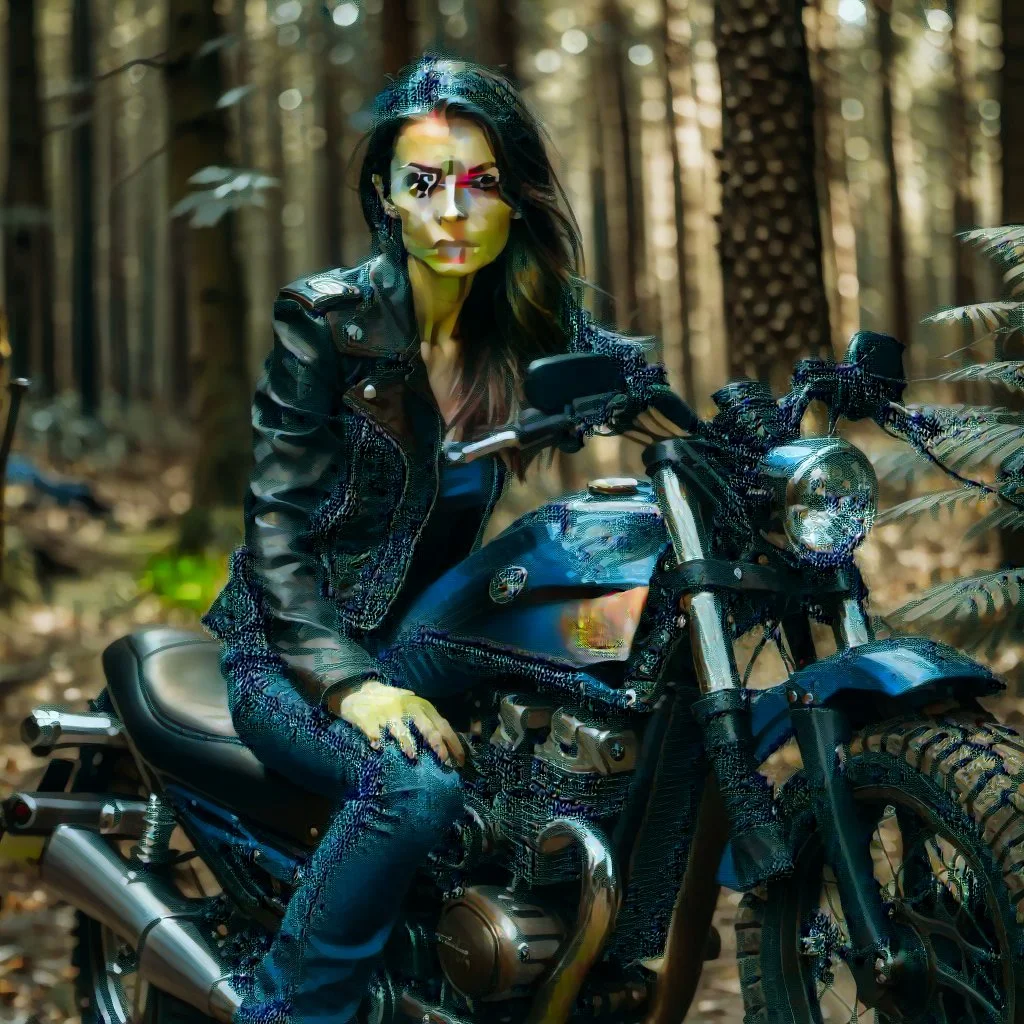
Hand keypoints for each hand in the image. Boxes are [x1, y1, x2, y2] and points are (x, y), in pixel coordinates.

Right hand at [328, 679, 464, 765]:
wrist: (359, 693)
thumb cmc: (391, 702)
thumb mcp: (412, 705)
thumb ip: (426, 717)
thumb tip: (446, 738)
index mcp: (420, 706)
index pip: (442, 724)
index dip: (453, 742)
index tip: (460, 760)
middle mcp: (407, 708)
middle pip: (426, 726)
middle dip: (436, 743)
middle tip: (443, 760)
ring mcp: (387, 714)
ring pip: (400, 729)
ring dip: (406, 742)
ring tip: (411, 755)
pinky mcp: (369, 720)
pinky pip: (374, 732)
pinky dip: (377, 739)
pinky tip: (377, 746)